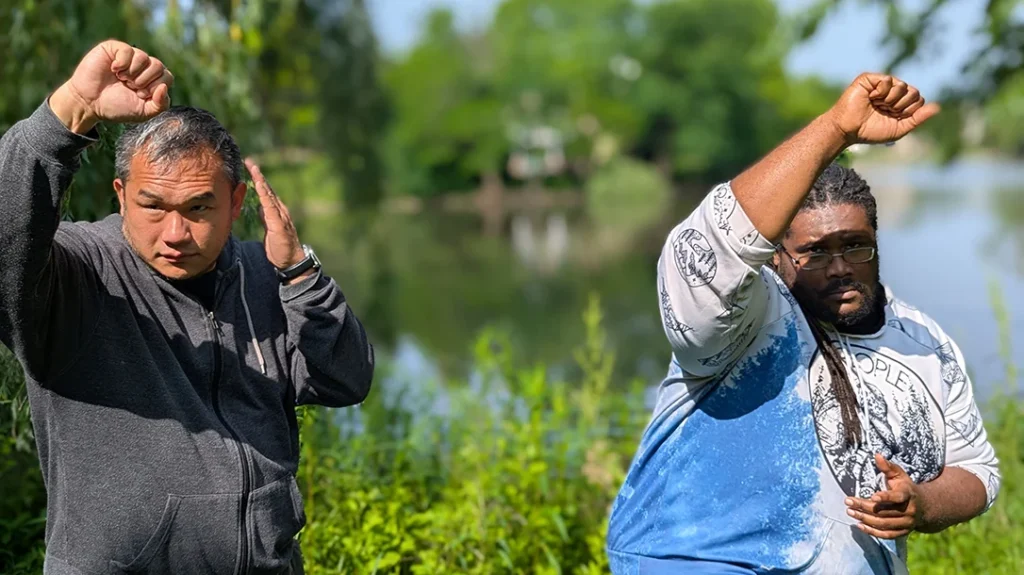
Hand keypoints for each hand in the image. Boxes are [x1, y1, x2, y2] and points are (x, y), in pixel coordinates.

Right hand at [50, 40, 172, 132]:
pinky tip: (114, 70)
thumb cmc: (116, 107)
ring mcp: (130, 57)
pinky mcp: (114, 49)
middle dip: (144, 81)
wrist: (89, 103)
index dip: (155, 87)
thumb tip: (164, 87)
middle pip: (158, 66)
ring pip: (144, 57)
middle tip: (130, 87)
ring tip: (121, 79)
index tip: (140, 95)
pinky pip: (128, 50)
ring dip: (132, 73)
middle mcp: (143, 67)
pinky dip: (122, 63)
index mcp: (153, 80)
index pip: (167, 77)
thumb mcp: (143, 112)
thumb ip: (160, 104)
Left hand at [245, 159, 309, 282]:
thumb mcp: (269, 229)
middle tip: (249, 161)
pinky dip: (265, 195)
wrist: (291, 261)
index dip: (257, 179)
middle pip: (267, 189)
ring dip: (261, 181)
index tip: (248, 167)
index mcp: (275, 211)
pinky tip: (259, 187)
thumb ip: (265, 217)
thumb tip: (260, 207)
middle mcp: (279, 210)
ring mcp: (280, 215)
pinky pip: (270, 206)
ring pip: (269, 195)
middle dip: (258, 174)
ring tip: (254, 169)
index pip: (265, 192)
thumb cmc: (280, 247)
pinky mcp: (279, 223)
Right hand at [826, 73, 939, 144]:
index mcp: (900, 102)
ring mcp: (881, 84)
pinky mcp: (869, 79)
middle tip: (884, 111)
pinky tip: (871, 97)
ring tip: (876, 104)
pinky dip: (881, 92)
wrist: (847, 130)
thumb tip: (938, 107)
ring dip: (890, 100)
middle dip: (900, 106)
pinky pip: (887, 80)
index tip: (893, 117)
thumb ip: (918, 118)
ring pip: (902, 86)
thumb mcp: (899, 128)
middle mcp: (892, 91)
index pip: (918, 100)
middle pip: (913, 92)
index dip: (908, 111)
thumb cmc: (869, 132)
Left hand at [845, 454, 924, 538]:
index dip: (886, 497)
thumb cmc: (906, 488)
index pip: (897, 497)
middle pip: (884, 511)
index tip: (872, 496)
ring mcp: (907, 523)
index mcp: (908, 495)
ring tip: (850, 512)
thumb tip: (877, 455)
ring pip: (884, 523)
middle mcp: (909, 510)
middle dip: (864, 507)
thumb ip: (888, 467)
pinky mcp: (903, 532)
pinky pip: (887, 535)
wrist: (925, 507)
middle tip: (848, 502)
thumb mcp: (899, 475)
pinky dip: (873, 532)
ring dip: (865, 519)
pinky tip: (860, 525)